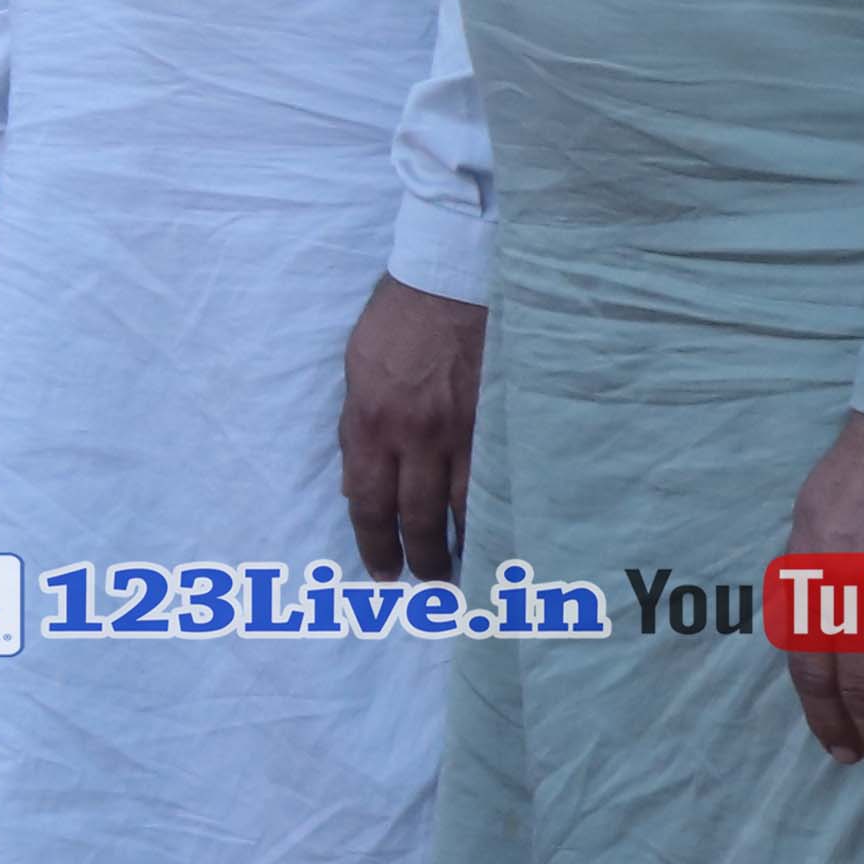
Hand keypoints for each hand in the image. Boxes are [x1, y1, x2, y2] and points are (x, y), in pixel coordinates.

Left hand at [335, 275, 486, 581]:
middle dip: (420, 557)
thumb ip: (357, 431)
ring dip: (466, 544)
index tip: (383, 572)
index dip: (374, 544)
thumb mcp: (356, 373)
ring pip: (464, 507)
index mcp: (370, 424)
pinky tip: (507, 530)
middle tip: (427, 584)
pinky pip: (501, 477)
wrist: (451, 279)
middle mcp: (414, 436)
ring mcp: (463, 430)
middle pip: (415, 516)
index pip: (368, 503)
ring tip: (470, 570)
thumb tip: (358, 484)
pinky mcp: (501, 419)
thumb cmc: (397, 321)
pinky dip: (502, 509)